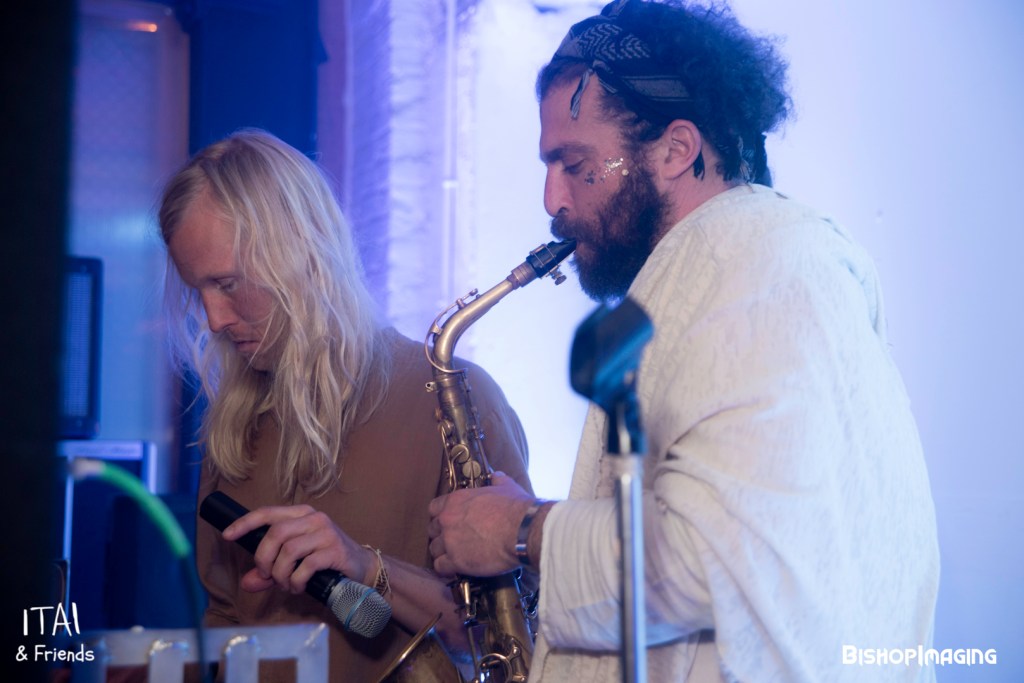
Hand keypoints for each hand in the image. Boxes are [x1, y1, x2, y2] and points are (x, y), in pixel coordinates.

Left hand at [222, 504, 374, 594]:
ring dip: (281, 574)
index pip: (268, 513)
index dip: (245, 523)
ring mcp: (325, 532)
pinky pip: (305, 566)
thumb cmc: (325, 561)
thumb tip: (247, 582)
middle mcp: (313, 518)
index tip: (227, 535)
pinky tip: (299, 587)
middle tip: (266, 576)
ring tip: (287, 585)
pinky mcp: (334, 550)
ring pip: (289, 551)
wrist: (361, 568)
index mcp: (301, 514)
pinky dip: (296, 581)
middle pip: (275, 534)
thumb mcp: (295, 562)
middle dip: (264, 559)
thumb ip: (270, 571)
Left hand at [427, 472, 533, 577]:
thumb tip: (497, 476)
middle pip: (432, 530)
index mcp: (456, 500)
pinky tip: (457, 569)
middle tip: (454, 541)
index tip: (450, 523)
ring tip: (456, 557)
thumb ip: (497, 481)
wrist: (523, 531)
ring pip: (434, 550)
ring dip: (443, 554)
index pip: (434, 508)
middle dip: (441, 535)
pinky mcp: (456, 561)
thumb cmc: (515, 508)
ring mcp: (450, 541)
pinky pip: (440, 568)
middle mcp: (447, 519)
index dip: (441, 516)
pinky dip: (447, 569)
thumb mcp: (506, 487)